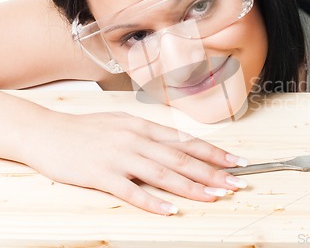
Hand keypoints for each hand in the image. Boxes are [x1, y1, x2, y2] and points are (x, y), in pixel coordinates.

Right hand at [18, 111, 247, 214]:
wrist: (48, 132)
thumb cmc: (88, 129)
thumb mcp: (123, 123)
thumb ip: (150, 134)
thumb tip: (178, 144)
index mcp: (143, 127)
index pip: (186, 141)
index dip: (214, 152)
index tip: (236, 162)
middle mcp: (136, 140)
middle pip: (181, 158)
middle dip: (212, 172)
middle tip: (237, 183)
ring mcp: (119, 157)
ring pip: (163, 174)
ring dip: (191, 188)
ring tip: (214, 197)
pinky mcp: (101, 175)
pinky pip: (131, 191)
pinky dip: (152, 202)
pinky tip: (170, 211)